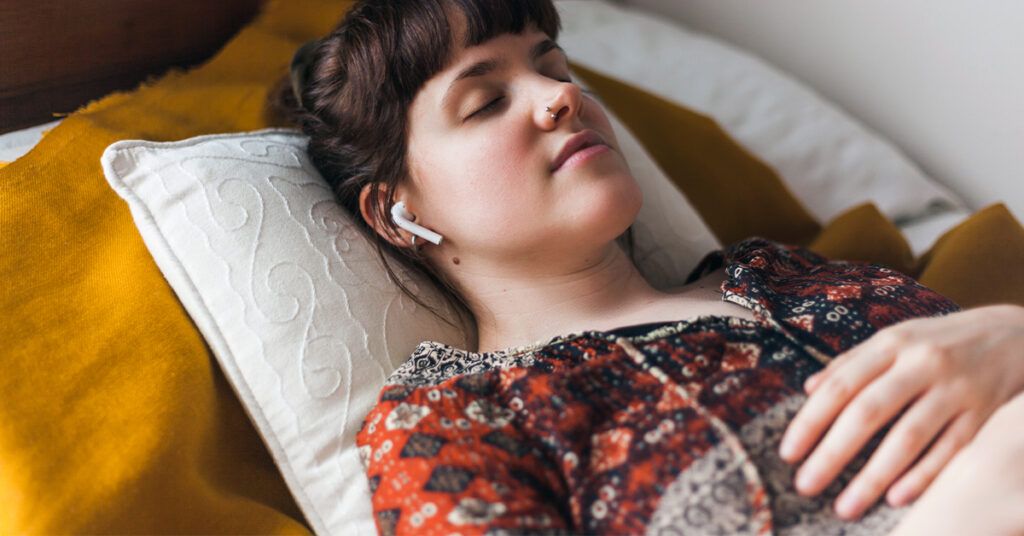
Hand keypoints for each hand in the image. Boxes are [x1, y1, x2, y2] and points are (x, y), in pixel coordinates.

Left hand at [777, 304, 1023, 519]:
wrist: (1017, 334)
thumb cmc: (941, 342)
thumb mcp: (896, 339)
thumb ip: (852, 362)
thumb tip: (808, 389)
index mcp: (892, 343)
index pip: (841, 385)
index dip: (811, 421)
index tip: (788, 453)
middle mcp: (922, 363)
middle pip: (868, 412)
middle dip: (832, 453)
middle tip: (805, 485)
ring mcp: (957, 389)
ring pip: (909, 437)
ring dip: (872, 477)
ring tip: (845, 506)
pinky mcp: (986, 413)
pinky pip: (951, 451)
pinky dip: (923, 476)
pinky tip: (896, 499)